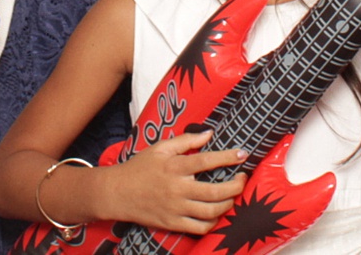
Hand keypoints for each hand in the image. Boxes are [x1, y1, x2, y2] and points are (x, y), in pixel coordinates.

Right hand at [91, 132, 246, 235]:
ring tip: (232, 196)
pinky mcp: (173, 224)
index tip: (243, 154)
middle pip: (215, 191)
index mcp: (174, 167)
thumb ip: (185, 141)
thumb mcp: (160, 148)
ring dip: (228, 204)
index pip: (206, 161)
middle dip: (235, 186)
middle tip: (243, 179)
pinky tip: (216, 213)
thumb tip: (209, 134)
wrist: (117, 193)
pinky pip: (200, 227)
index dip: (228, 157)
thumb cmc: (139, 168)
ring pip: (211, 211)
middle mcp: (177, 189)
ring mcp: (175, 209)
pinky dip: (213, 222)